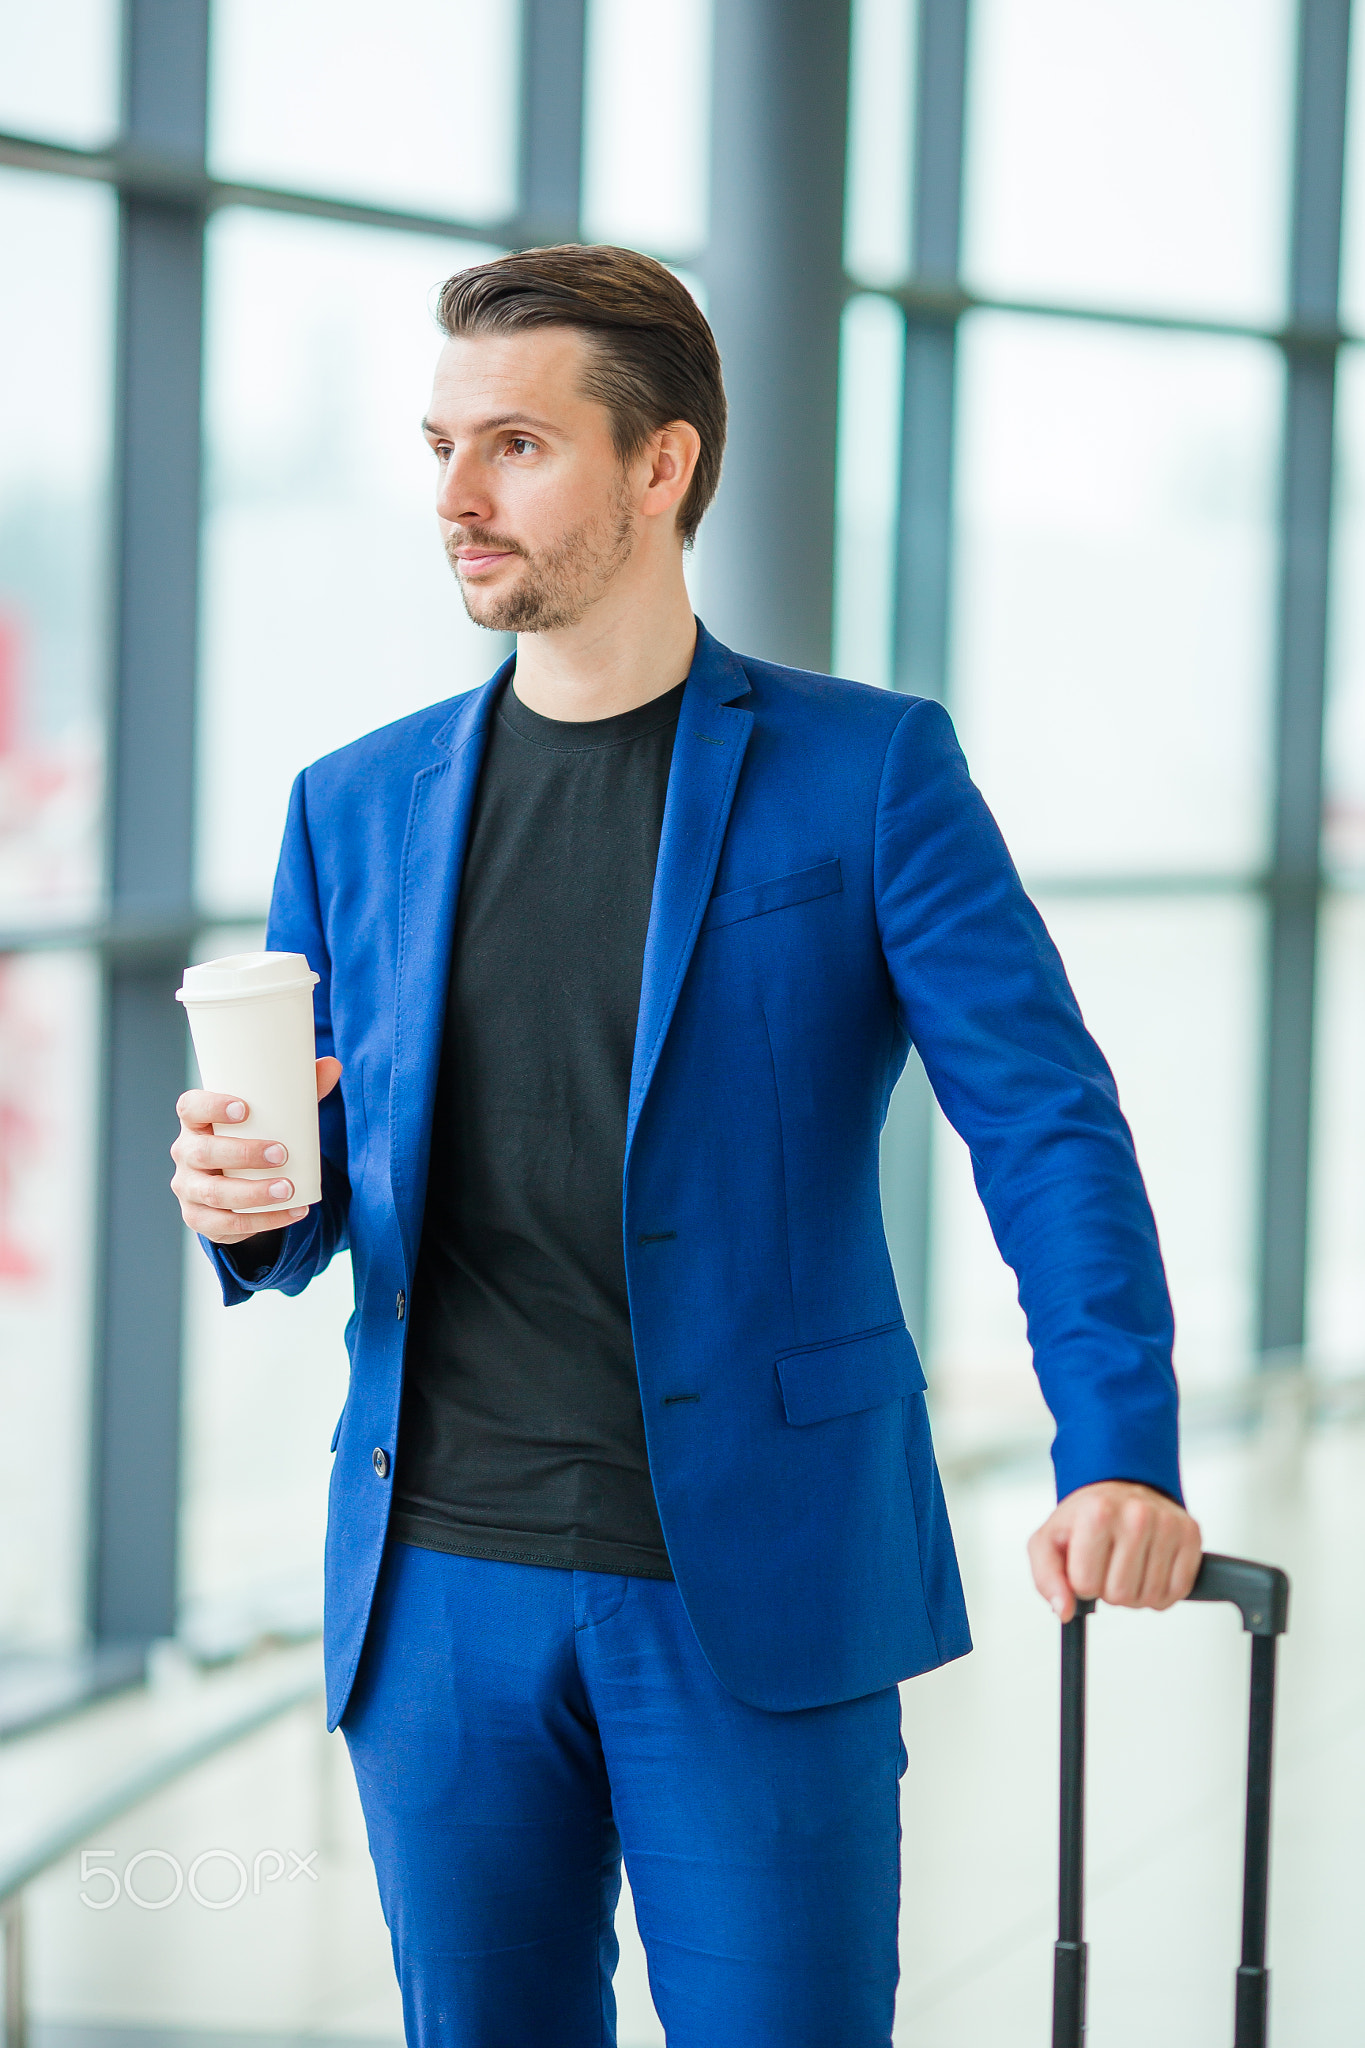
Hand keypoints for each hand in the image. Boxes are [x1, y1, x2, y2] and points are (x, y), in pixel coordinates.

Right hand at [171, 1058, 341, 1244]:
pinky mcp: (200, 1218)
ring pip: (214, 1193)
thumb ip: (300, 1092)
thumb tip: (333, 1065)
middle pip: (203, 1152)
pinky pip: (227, 1225)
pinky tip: (291, 1212)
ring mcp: (189, 1188)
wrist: (235, 1184)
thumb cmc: (252, 1138)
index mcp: (196, 1122)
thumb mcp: (271, 1117)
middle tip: (282, 1153)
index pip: (190, 1108)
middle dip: (243, 1153)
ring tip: (288, 1188)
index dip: (211, 1106)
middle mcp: (186, 1154)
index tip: (245, 1108)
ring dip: (253, 1193)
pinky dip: (263, 1222)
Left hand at [1027, 1480, 1201, 1622]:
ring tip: (1128, 1563)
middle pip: (1120, 1595)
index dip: (1082, 1583)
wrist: (1119, 1489)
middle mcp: (1136, 1514)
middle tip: (1108, 1564)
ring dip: (1136, 1592)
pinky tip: (1150, 1568)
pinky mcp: (1191, 1534)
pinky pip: (1178, 1591)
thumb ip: (1047, 1578)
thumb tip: (1064, 1610)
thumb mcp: (1049, 1542)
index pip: (1086, 1585)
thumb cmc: (1085, 1518)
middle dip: (1109, 1590)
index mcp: (1097, 1512)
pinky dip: (1162, 1591)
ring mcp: (1168, 1523)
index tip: (1085, 1562)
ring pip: (1150, 1597)